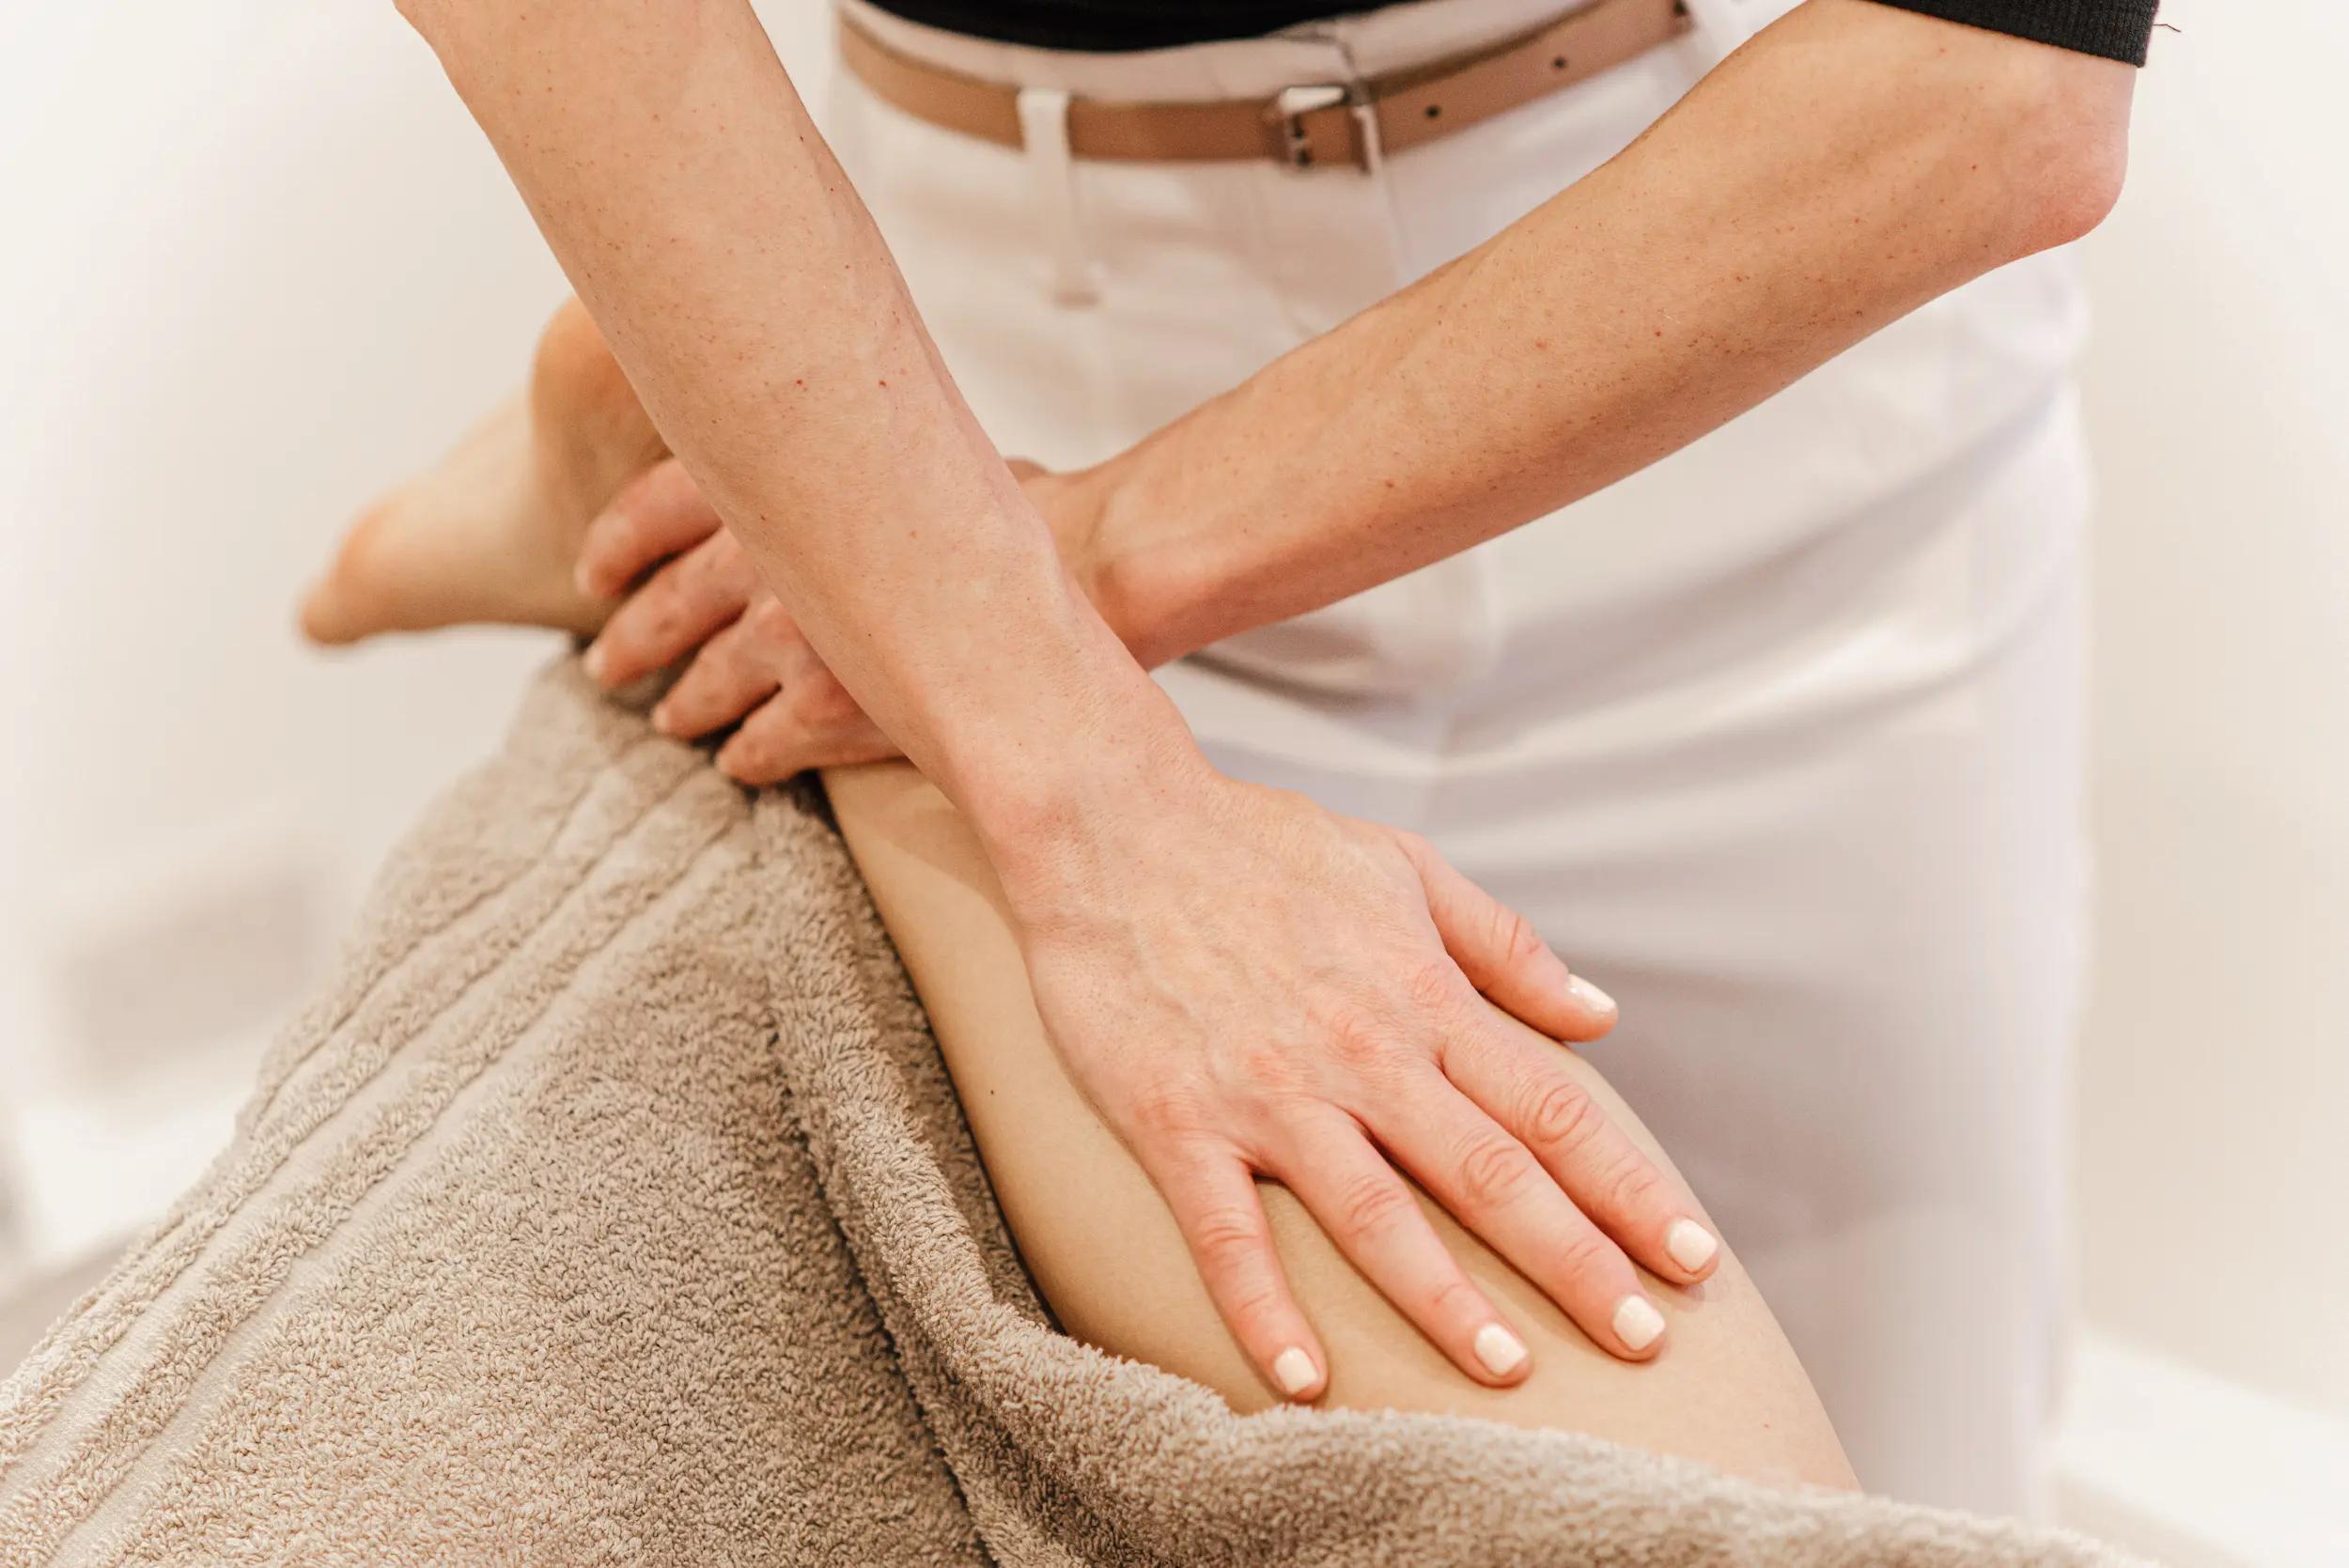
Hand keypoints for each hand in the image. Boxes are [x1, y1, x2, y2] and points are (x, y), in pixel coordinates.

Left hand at [575, 456, 1094, 783]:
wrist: (1097, 573)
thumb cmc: (1030, 512)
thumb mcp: (921, 454)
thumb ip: (851, 465)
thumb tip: (832, 463)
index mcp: (786, 479)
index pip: (658, 503)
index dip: (618, 543)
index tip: (594, 575)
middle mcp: (775, 557)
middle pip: (669, 605)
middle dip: (630, 639)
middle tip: (605, 668)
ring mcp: (799, 640)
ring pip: (708, 683)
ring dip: (683, 705)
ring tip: (668, 721)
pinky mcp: (834, 711)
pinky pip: (765, 743)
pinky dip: (748, 755)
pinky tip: (741, 764)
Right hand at [998, 755, 1717, 1397]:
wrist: (1112, 823)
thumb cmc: (1259, 843)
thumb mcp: (1402, 868)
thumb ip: (1503, 945)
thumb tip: (1598, 1013)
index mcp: (1422, 996)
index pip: (1552, 1110)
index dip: (1630, 1188)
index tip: (1693, 1257)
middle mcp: (1362, 1055)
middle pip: (1490, 1176)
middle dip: (1578, 1263)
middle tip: (1647, 1340)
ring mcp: (1269, 1095)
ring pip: (1375, 1217)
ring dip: (1447, 1300)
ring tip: (1509, 1372)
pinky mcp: (1176, 1122)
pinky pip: (1225, 1234)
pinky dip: (1263, 1310)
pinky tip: (1305, 1381)